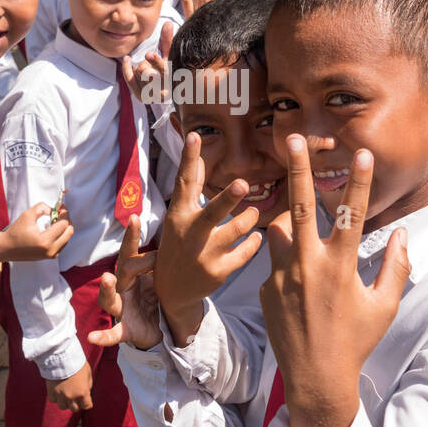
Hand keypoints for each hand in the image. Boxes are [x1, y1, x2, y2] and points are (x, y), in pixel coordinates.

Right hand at [0, 202, 73, 261]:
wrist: (7, 248)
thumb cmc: (16, 232)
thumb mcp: (27, 215)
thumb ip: (42, 207)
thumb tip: (54, 209)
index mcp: (45, 241)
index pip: (63, 224)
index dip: (64, 213)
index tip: (61, 206)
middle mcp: (50, 250)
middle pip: (69, 232)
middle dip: (67, 219)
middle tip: (60, 212)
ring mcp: (51, 255)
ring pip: (67, 238)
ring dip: (64, 227)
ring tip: (54, 220)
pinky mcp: (50, 256)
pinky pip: (63, 243)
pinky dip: (61, 235)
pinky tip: (53, 228)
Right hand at [47, 362, 92, 411]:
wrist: (61, 356)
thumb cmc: (77, 363)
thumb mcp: (88, 373)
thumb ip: (88, 385)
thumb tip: (87, 392)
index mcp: (83, 393)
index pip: (87, 406)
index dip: (87, 402)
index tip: (85, 398)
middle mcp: (72, 397)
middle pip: (75, 409)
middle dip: (76, 403)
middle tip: (76, 396)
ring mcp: (60, 396)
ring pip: (63, 406)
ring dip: (65, 402)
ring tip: (66, 393)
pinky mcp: (51, 392)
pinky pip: (53, 400)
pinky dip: (56, 397)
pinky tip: (58, 390)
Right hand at [89, 215, 161, 349]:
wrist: (159, 329)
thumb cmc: (157, 297)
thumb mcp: (160, 278)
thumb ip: (163, 261)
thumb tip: (179, 236)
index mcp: (132, 275)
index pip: (129, 253)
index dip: (130, 236)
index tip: (134, 218)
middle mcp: (123, 290)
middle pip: (122, 272)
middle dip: (132, 263)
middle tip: (155, 256)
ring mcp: (122, 310)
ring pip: (109, 300)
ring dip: (107, 290)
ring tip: (107, 278)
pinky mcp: (126, 330)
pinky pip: (112, 334)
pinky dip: (102, 336)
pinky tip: (91, 337)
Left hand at [121, 21, 173, 104]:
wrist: (168, 88)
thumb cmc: (170, 67)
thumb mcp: (171, 54)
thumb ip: (168, 40)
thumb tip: (167, 24)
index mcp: (173, 81)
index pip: (163, 69)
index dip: (156, 61)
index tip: (149, 54)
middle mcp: (164, 92)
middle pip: (146, 69)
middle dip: (146, 63)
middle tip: (152, 64)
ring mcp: (152, 96)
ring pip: (138, 72)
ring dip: (141, 68)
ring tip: (149, 69)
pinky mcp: (142, 97)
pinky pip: (130, 78)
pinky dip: (127, 68)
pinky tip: (127, 59)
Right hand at [155, 132, 261, 344]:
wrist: (172, 291)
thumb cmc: (179, 244)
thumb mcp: (179, 216)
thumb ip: (192, 187)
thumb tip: (198, 153)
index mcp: (178, 215)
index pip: (184, 183)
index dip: (189, 159)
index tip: (194, 135)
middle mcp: (190, 233)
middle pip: (211, 213)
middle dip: (227, 198)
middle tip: (242, 184)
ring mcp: (204, 254)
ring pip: (236, 231)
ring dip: (249, 218)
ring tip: (251, 213)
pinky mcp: (218, 272)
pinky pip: (245, 252)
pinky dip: (253, 242)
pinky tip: (255, 238)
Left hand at [259, 135, 408, 426]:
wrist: (316, 379)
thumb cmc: (356, 342)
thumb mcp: (383, 306)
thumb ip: (395, 267)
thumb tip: (401, 234)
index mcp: (340, 267)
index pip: (351, 213)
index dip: (358, 181)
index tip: (360, 152)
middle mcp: (308, 266)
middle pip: (299, 206)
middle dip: (297, 169)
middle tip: (292, 139)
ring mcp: (282, 276)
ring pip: (278, 230)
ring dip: (286, 218)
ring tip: (290, 208)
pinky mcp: (265, 289)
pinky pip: (274, 261)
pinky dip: (285, 258)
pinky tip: (296, 277)